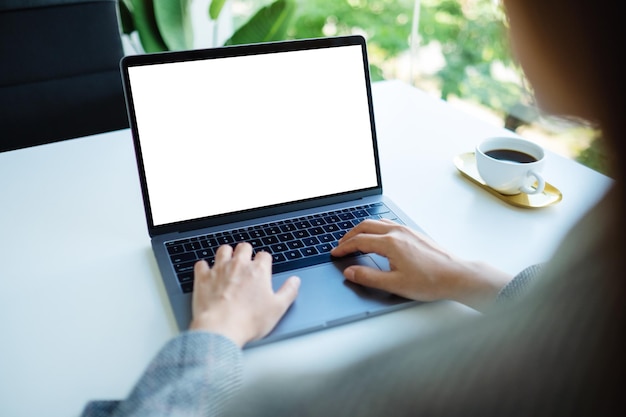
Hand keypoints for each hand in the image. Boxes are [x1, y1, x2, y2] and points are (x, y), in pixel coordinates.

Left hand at [189, 243, 299, 346]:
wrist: (221, 328)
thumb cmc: (249, 320)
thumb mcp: (278, 308)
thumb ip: (288, 291)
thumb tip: (295, 281)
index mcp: (258, 271)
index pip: (264, 256)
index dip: (264, 261)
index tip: (263, 268)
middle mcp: (239, 265)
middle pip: (244, 247)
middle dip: (246, 252)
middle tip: (246, 262)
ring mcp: (219, 270)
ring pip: (223, 250)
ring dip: (226, 254)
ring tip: (228, 262)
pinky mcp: (203, 278)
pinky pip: (201, 264)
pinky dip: (204, 267)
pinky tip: (207, 272)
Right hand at [330, 219, 510, 310]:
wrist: (456, 276)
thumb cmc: (430, 281)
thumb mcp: (395, 284)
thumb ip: (368, 277)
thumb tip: (350, 272)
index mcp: (390, 243)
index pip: (359, 241)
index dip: (344, 248)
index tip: (335, 254)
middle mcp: (397, 232)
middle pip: (365, 226)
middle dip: (349, 235)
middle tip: (340, 245)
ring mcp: (407, 230)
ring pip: (377, 223)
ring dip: (362, 229)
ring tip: (354, 239)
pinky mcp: (414, 233)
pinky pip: (388, 224)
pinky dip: (375, 228)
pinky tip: (376, 237)